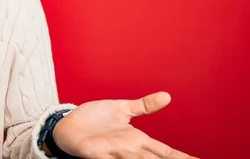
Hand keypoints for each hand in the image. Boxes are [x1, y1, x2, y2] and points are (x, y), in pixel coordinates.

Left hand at [52, 91, 197, 158]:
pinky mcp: (96, 154)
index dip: (181, 157)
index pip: (165, 151)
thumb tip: (167, 96)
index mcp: (136, 140)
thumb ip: (144, 105)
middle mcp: (128, 150)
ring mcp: (113, 153)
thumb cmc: (94, 119)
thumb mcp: (122, 108)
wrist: (68, 124)